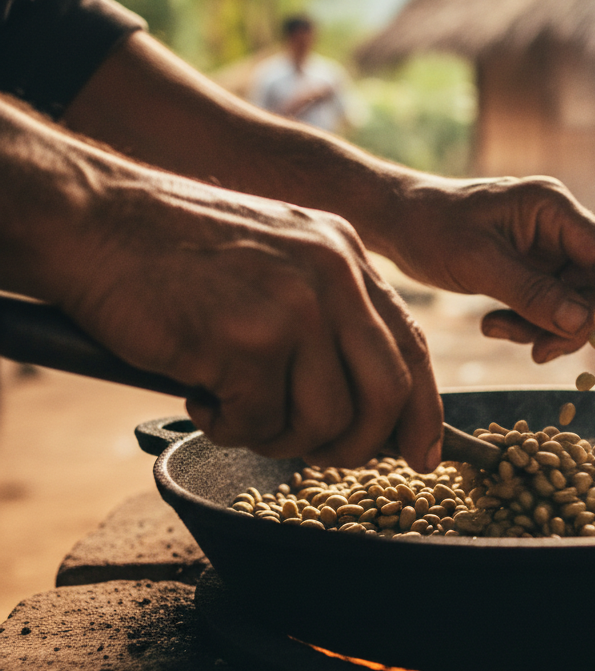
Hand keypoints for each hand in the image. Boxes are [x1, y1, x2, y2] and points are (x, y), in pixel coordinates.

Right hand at [59, 172, 441, 470]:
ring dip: (280, 439)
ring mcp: (295, 305)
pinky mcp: (248, 338)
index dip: (424, 411)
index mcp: (347, 257)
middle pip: (387, 394)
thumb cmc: (177, 251)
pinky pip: (260, 423)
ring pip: (325, 420)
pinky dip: (229, 427)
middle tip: (317, 454)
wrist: (94, 217)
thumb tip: (367, 404)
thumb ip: (328, 316)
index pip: (412, 346)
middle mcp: (334, 276)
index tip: (422, 454)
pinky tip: (200, 396)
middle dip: (358, 445)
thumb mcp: (278, 257)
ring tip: (237, 412)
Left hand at [381, 176, 594, 361]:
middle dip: (566, 324)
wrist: (396, 222)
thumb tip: (584, 323)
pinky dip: (526, 324)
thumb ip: (532, 293)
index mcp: (552, 208)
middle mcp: (556, 226)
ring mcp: (544, 248)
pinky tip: (492, 324)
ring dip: (541, 328)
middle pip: (590, 287)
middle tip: (535, 351)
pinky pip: (546, 306)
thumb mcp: (480, 264)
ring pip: (569, 303)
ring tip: (496, 330)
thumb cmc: (432, 229)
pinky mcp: (528, 268)